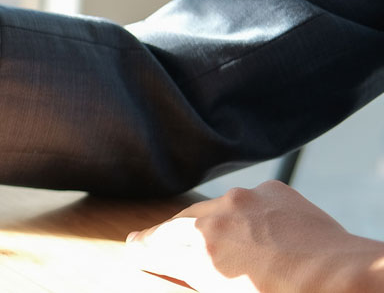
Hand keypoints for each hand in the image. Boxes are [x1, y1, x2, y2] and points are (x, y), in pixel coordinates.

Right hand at [125, 181, 383, 292]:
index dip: (143, 248)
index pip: (152, 244)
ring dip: (215, 225)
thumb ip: (192, 275)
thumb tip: (162, 262)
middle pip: (178, 225)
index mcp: (196, 250)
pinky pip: (249, 201)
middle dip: (173, 237)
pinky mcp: (271, 191)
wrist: (339, 278)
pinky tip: (266, 234)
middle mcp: (212, 218)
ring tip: (233, 247)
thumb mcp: (221, 290)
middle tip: (170, 246)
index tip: (135, 248)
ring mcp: (242, 200)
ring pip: (213, 209)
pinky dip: (250, 215)